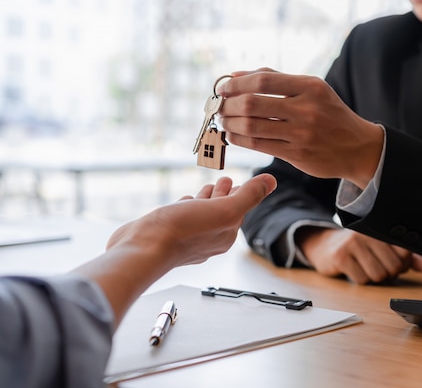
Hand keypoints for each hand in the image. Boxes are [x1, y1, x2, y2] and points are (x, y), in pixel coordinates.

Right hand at [76, 174, 275, 325]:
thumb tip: (272, 181)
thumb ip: (248, 196)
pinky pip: (181, 218)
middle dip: (224, 195)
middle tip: (225, 181)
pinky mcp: (165, 234)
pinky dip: (187, 207)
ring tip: (207, 188)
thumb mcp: (224, 208)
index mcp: (225, 234)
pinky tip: (185, 202)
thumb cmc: (182, 231)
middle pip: (221, 212)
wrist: (142, 249)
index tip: (241, 181)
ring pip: (201, 214)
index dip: (241, 194)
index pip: (238, 210)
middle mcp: (208, 239)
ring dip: (206, 200)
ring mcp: (186, 238)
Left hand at [217, 68, 383, 189]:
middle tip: (219, 107)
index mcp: (310, 87)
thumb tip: (235, 75)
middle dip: (228, 105)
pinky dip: (240, 139)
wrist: (357, 147)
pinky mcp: (297, 154)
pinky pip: (260, 145)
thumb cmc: (328, 113)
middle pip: (253, 104)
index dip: (237, 83)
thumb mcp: (311, 89)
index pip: (263, 80)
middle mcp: (306, 109)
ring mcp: (302, 134)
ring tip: (223, 121)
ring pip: (253, 127)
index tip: (223, 88)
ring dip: (230, 123)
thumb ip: (275, 79)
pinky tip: (233, 135)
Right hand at [297, 227, 421, 283]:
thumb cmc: (358, 248)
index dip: (404, 263)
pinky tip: (355, 270)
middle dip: (390, 273)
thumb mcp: (382, 248)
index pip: (405, 252)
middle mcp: (367, 232)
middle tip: (380, 267)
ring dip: (375, 278)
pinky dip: (361, 280)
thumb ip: (406, 256)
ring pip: (379, 275)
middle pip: (394, 266)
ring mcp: (352, 243)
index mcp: (380, 228)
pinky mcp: (341, 257)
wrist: (325, 246)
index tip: (395, 262)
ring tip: (367, 268)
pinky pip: (363, 279)